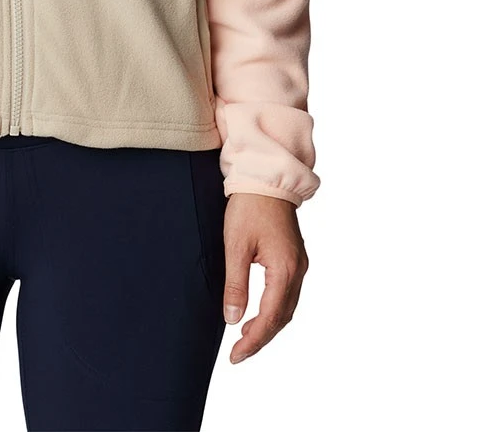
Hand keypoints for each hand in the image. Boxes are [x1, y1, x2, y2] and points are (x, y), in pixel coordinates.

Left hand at [222, 193, 308, 363]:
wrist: (266, 178)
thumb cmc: (248, 207)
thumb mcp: (235, 245)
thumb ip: (236, 284)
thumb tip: (233, 319)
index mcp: (285, 269)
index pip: (270, 317)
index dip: (253, 341)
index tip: (235, 356)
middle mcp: (298, 270)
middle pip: (283, 317)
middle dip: (262, 337)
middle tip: (238, 353)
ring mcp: (299, 263)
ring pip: (288, 306)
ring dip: (269, 324)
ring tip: (246, 336)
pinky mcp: (295, 257)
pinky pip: (288, 293)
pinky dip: (275, 308)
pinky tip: (260, 311)